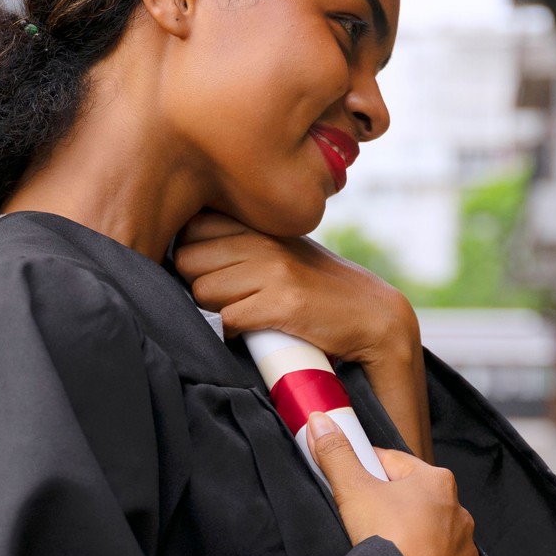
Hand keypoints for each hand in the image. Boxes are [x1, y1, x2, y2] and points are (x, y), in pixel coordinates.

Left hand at [176, 211, 433, 458]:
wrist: (373, 316)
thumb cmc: (317, 288)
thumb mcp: (280, 252)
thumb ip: (240, 243)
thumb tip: (182, 250)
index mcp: (260, 223)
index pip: (191, 226)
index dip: (192, 252)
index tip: (208, 269)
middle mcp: (264, 239)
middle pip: (186, 260)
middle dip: (197, 283)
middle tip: (225, 298)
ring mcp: (275, 269)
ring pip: (202, 291)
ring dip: (215, 309)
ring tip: (243, 313)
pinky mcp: (285, 303)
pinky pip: (228, 319)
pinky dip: (232, 332)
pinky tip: (252, 332)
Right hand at [307, 412, 485, 555]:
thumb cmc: (385, 537)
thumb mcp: (352, 489)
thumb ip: (336, 453)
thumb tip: (321, 420)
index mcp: (436, 482)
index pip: (395, 466)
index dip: (369, 471)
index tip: (353, 483)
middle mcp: (459, 514)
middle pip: (418, 505)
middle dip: (395, 511)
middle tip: (367, 527)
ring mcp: (467, 554)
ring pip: (437, 542)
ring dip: (418, 546)